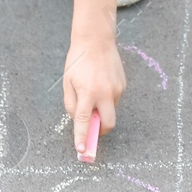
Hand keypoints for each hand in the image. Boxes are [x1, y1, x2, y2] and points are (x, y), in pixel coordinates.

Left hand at [62, 33, 124, 159]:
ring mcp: (117, 89)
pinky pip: (114, 100)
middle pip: (108, 124)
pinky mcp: (123, 85)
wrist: (96, 40)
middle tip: (91, 128)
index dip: (82, 137)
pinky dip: (106, 100)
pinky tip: (100, 85)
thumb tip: (78, 120)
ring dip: (101, 110)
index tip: (82, 151)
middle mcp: (105, 93)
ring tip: (92, 92)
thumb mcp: (67, 82)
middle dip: (100, 131)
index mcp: (88, 92)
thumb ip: (72, 104)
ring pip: (111, 111)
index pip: (84, 121)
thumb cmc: (78, 61)